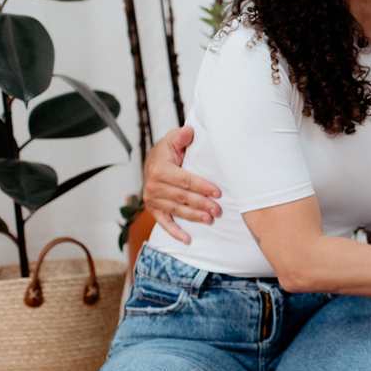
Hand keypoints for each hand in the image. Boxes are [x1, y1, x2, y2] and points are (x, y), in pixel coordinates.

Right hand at [143, 126, 221, 243]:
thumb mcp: (174, 140)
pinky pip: (164, 222)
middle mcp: (153, 186)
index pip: (185, 180)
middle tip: (218, 210)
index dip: (202, 187)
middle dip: (201, 204)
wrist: (153, 161)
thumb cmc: (169, 151)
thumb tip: (189, 131)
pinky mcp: (153, 209)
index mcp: (160, 169)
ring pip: (176, 210)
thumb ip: (182, 137)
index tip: (218, 192)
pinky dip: (175, 232)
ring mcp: (152, 199)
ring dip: (193, 216)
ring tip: (210, 220)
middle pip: (182, 197)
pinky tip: (188, 239)